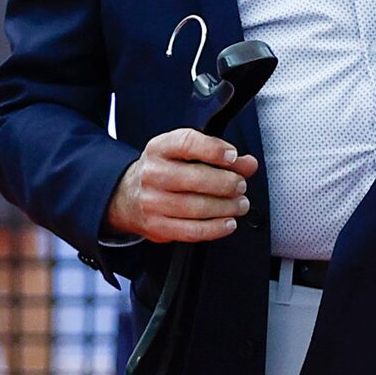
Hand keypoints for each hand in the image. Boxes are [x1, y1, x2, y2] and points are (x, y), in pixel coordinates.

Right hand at [105, 128, 258, 243]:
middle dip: (227, 183)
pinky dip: (216, 228)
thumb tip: (248, 164)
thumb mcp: (183, 154)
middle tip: (241, 186)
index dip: (213, 150)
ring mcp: (153, 202)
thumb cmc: (163, 171)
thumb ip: (218, 156)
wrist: (127, 196)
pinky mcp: (158, 226)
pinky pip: (192, 230)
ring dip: (227, 207)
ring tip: (240, 204)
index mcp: (160, 149)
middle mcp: (153, 174)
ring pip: (197, 207)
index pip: (187, 143)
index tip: (233, 157)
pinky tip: (228, 222)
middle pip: (196, 179)